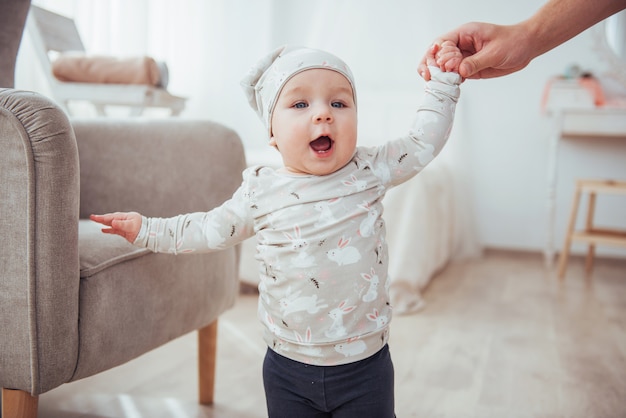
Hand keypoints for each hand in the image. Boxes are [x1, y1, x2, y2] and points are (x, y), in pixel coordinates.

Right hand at [90, 212, 141, 242]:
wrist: (150, 236)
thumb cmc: (142, 229)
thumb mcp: (131, 227)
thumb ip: (121, 225)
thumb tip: (112, 223)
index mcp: (126, 217)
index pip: (112, 217)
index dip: (102, 217)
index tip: (94, 217)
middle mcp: (124, 220)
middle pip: (110, 219)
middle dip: (101, 218)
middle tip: (92, 217)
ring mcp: (124, 226)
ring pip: (112, 224)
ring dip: (104, 223)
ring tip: (95, 221)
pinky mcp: (124, 232)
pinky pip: (114, 230)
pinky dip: (109, 230)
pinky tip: (103, 230)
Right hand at [418, 22, 532, 80]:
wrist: (526, 47)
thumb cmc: (513, 41)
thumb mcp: (494, 52)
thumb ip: (476, 62)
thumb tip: (460, 71)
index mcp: (465, 34)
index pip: (442, 43)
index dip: (437, 54)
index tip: (442, 67)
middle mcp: (461, 45)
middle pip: (437, 54)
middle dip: (432, 65)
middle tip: (432, 77)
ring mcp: (463, 57)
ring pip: (442, 66)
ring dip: (438, 75)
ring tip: (436, 83)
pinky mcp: (468, 68)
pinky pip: (453, 75)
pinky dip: (448, 82)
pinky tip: (448, 86)